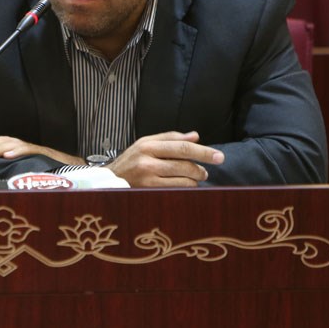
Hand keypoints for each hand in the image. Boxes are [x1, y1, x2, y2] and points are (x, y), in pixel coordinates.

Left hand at [0, 135, 84, 165]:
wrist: (71, 169)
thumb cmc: (41, 172)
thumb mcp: (18, 170)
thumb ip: (4, 171)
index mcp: (12, 148)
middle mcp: (20, 145)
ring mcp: (31, 149)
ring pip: (11, 145)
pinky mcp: (42, 154)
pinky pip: (29, 152)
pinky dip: (17, 153)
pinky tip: (7, 156)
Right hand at [107, 131, 223, 187]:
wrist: (109, 181)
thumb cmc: (130, 161)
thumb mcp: (145, 144)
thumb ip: (170, 138)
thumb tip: (195, 136)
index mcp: (147, 145)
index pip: (181, 146)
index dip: (203, 151)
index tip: (219, 156)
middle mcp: (146, 160)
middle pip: (185, 164)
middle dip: (201, 169)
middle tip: (204, 172)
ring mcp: (148, 178)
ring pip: (184, 179)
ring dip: (194, 180)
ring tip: (191, 179)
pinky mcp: (149, 191)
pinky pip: (178, 190)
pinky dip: (186, 188)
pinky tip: (184, 186)